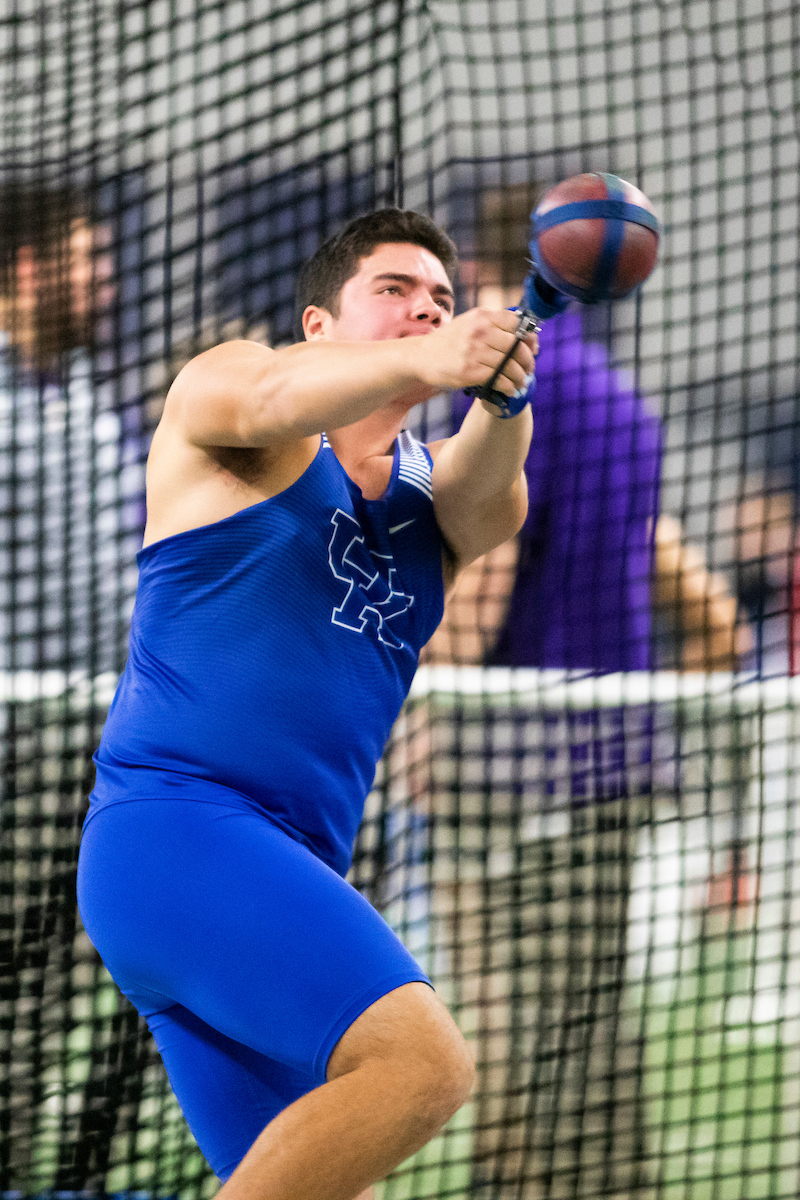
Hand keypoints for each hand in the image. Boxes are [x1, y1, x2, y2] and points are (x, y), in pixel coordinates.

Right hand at [411, 308, 536, 396]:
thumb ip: (494, 324)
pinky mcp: (470, 371)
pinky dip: (509, 386)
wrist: (421, 356)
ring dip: (520, 376)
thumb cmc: (450, 341)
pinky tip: (511, 389)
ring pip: (510, 365)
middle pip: (516, 346)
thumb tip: (526, 336)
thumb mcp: (470, 322)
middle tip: (529, 369)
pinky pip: (499, 379)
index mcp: (482, 316)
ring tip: (521, 381)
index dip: (529, 337)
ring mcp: (474, 352)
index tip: (533, 347)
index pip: (517, 324)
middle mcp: (480, 331)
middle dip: (527, 360)